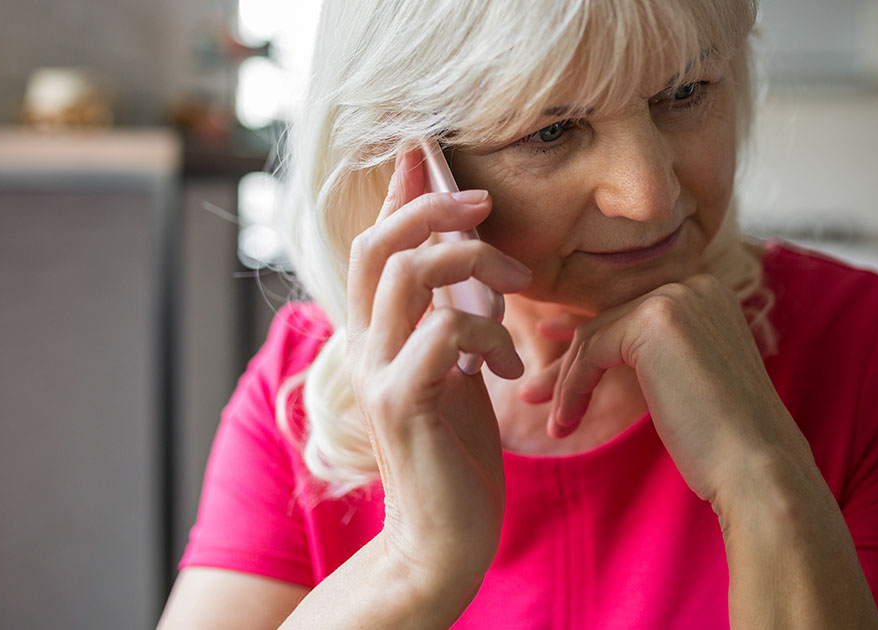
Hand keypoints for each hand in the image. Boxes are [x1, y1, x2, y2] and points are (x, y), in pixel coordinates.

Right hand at [345, 149, 530, 588]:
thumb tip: (467, 264)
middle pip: (377, 244)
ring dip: (469, 265)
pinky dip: (484, 337)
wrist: (442, 536)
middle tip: (484, 202)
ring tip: (513, 287)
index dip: (397, 192)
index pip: (375, 243)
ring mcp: (377, 374)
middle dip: (431, 208)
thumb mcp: (452, 370)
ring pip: (405, 277)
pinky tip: (507, 367)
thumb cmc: (454, 451)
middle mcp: (364, 345)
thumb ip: (448, 316)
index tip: (424, 148)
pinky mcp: (402, 405)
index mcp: (376, 332)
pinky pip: (440, 337)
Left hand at [518, 275, 806, 502]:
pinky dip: (572, 388)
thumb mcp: (682, 379)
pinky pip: (592, 350)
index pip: (629, 308)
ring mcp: (676, 299)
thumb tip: (589, 344)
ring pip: (595, 336)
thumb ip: (648, 354)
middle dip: (567, 362)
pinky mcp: (656, 321)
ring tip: (551, 423)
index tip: (554, 351)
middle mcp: (695, 285)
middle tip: (531, 393)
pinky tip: (567, 423)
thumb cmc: (721, 440)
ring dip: (566, 383)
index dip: (586, 331)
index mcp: (707, 294)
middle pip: (608, 320)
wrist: (755, 467)